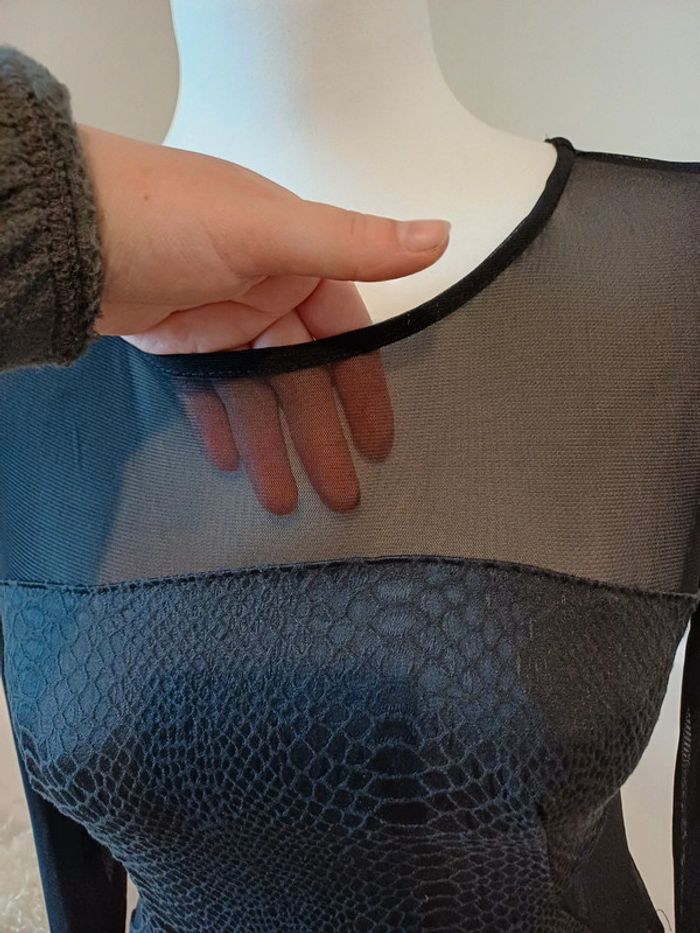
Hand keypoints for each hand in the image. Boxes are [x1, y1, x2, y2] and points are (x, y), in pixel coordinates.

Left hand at [77, 123, 448, 510]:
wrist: (64, 229)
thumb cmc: (167, 219)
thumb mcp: (267, 232)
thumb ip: (352, 245)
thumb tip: (438, 238)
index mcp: (296, 259)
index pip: (346, 335)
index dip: (364, 390)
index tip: (379, 443)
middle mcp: (265, 289)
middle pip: (303, 379)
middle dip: (320, 437)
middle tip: (340, 496)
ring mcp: (220, 319)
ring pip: (257, 394)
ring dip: (271, 446)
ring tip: (283, 503)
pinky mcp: (178, 341)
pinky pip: (210, 392)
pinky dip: (221, 425)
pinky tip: (233, 464)